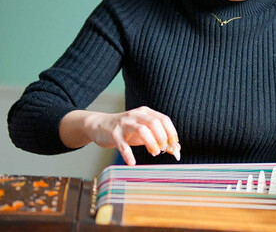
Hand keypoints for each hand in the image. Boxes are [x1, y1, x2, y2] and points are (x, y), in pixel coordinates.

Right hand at [60, 106, 179, 164]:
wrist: (99, 125)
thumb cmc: (126, 130)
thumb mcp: (144, 133)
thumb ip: (159, 139)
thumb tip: (176, 149)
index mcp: (146, 113)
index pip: (164, 119)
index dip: (172, 133)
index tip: (174, 145)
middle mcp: (136, 115)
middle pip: (155, 123)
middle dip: (163, 138)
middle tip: (163, 150)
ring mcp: (124, 123)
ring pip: (142, 130)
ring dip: (151, 143)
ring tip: (154, 153)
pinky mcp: (113, 133)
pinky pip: (123, 144)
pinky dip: (129, 154)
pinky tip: (132, 162)